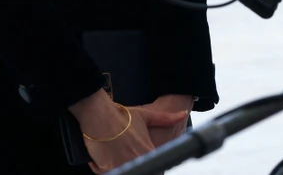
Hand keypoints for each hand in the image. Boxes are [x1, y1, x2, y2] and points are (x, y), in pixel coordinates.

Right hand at [69, 89, 188, 172]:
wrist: (100, 115)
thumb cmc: (122, 115)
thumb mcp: (147, 115)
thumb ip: (166, 118)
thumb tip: (183, 114)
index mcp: (148, 151)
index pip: (152, 163)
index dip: (147, 161)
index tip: (142, 156)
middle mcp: (136, 161)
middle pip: (139, 168)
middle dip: (133, 162)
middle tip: (124, 151)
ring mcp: (121, 166)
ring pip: (125, 170)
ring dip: (119, 164)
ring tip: (114, 154)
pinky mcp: (107, 168)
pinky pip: (108, 173)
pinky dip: (104, 168)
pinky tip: (103, 158)